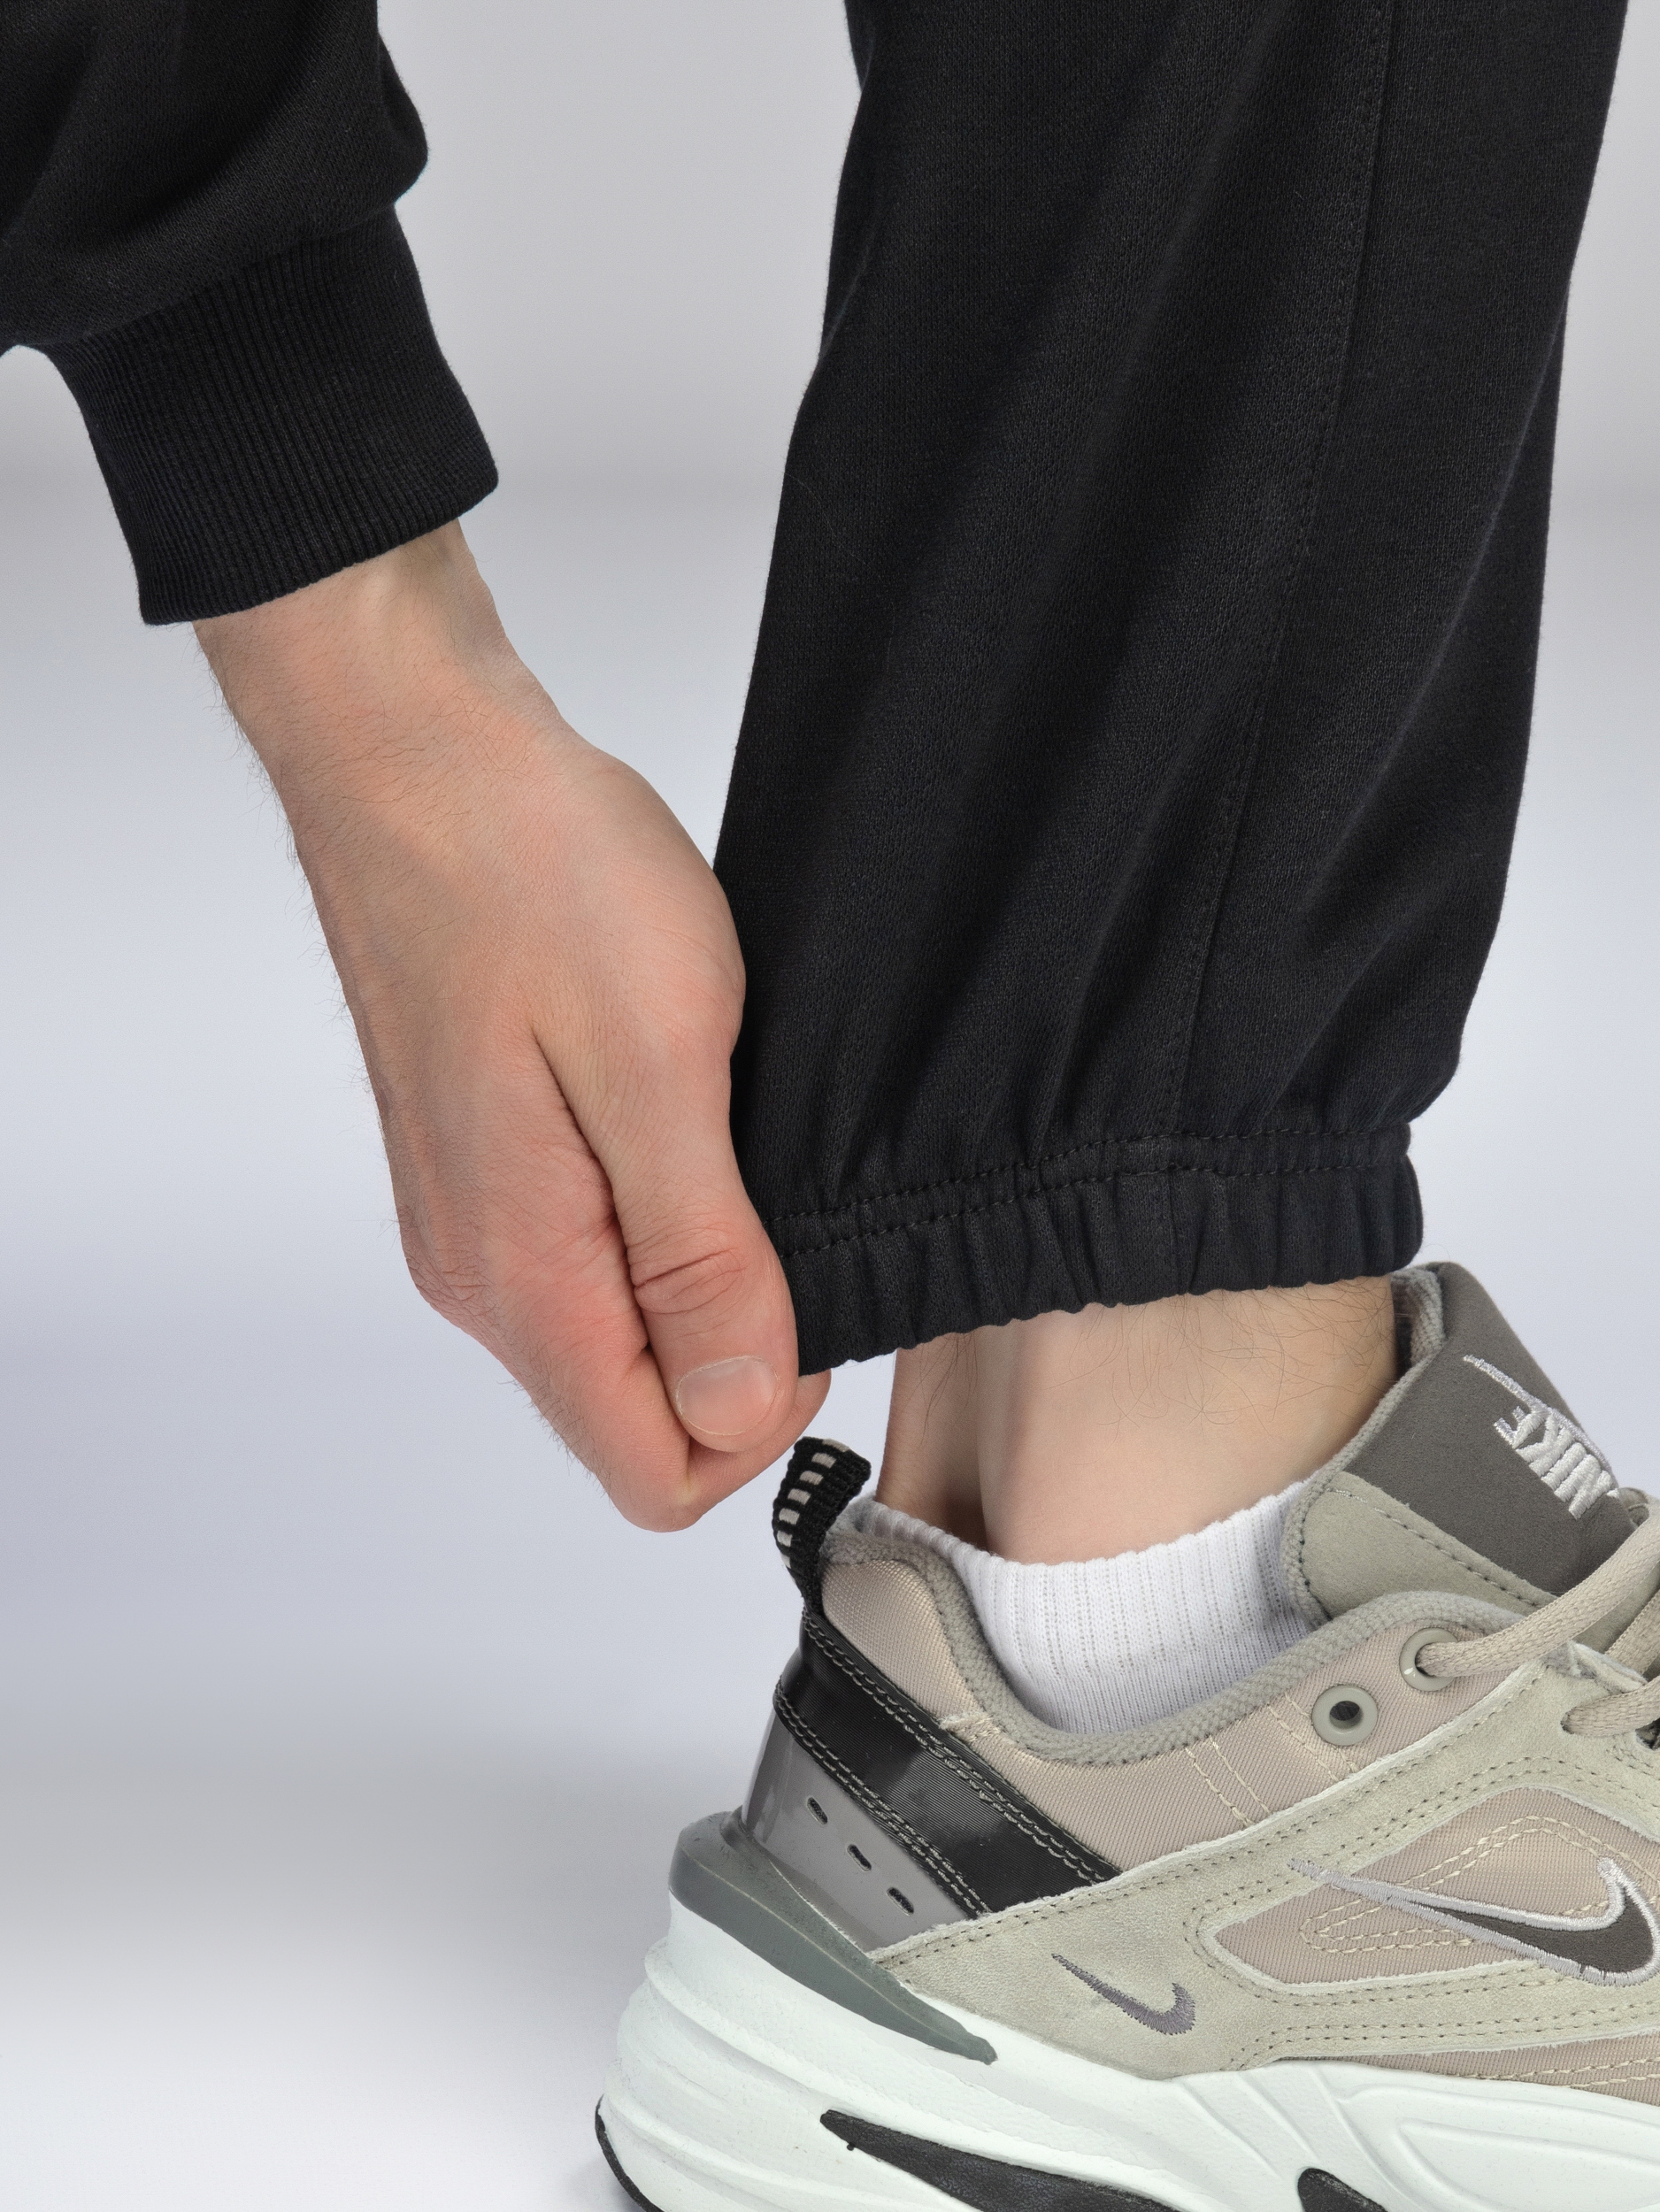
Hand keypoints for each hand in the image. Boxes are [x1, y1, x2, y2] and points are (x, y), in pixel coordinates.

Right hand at [196, 524, 828, 1527]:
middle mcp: (480, 1275)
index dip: (760, 1419)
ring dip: (697, 1279)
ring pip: (613, 1339)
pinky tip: (679, 1115)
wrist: (418, 755)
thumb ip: (696, 1260)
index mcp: (524, 1277)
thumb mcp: (659, 1067)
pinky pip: (585, 1262)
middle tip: (779, 1196)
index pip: (654, 1475)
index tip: (807, 1295)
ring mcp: (473, 1222)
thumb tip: (734, 1412)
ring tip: (730, 1137)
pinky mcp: (482, 1166)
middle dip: (735, 1350)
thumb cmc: (529, 874)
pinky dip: (655, 1224)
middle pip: (632, 1416)